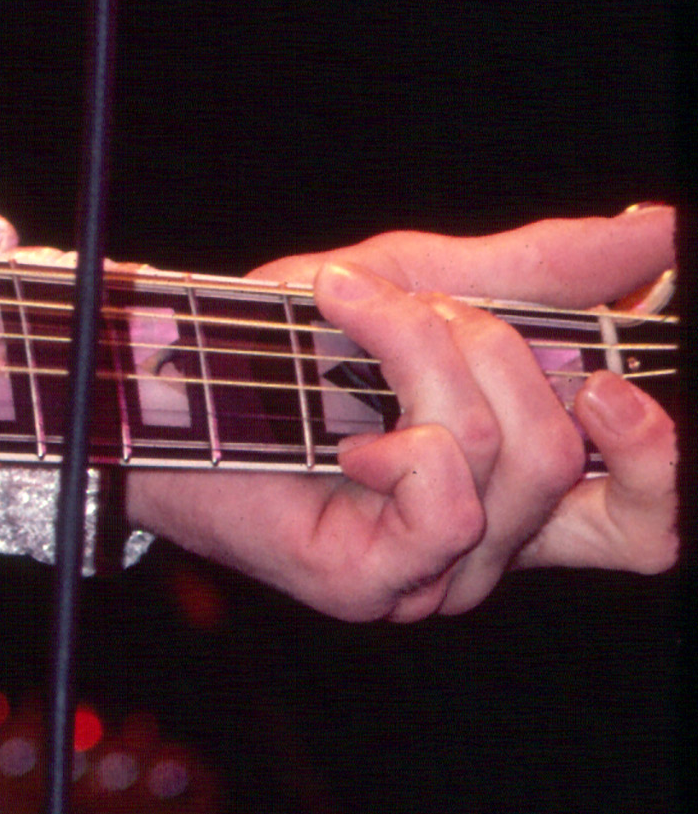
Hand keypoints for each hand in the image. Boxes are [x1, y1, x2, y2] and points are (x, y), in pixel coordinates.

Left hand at [127, 206, 675, 617]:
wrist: (166, 373)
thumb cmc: (289, 339)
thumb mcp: (431, 279)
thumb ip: (551, 268)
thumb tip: (664, 230)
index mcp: (519, 486)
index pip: (645, 520)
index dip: (656, 454)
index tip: (613, 374)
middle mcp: (491, 544)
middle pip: (591, 482)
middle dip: (516, 362)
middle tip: (440, 311)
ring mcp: (433, 576)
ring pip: (508, 457)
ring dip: (429, 354)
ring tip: (356, 317)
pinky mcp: (373, 584)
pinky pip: (449, 504)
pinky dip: (405, 429)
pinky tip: (348, 429)